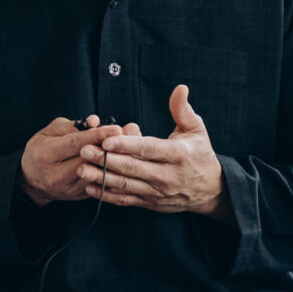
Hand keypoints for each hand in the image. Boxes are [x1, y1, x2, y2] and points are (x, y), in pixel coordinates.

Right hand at [18, 116, 140, 205]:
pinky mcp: (81, 196)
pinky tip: (127, 159)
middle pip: (90, 160)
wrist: (32, 181)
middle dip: (112, 146)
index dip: (97, 135)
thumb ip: (72, 125)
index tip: (116, 128)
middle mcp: (57, 175)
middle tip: (132, 133)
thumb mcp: (48, 133)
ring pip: (99, 173)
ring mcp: (70, 189)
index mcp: (46, 155)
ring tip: (133, 145)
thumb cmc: (41, 150)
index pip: (75, 144)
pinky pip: (102, 183)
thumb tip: (95, 121)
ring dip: (118, 159)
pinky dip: (115, 171)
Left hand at [79, 85, 228, 219]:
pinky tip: (90, 188)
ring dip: (101, 178)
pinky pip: (126, 200)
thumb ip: (183, 110)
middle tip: (84, 150)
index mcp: (177, 155)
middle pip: (132, 168)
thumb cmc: (201, 155)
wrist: (211, 191)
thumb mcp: (197, 130)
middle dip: (105, 159)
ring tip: (81, 169)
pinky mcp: (150, 203)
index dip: (126, 145)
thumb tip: (180, 88)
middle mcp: (166, 176)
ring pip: (125, 185)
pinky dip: (108, 195)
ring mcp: (157, 192)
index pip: (148, 149)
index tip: (107, 139)